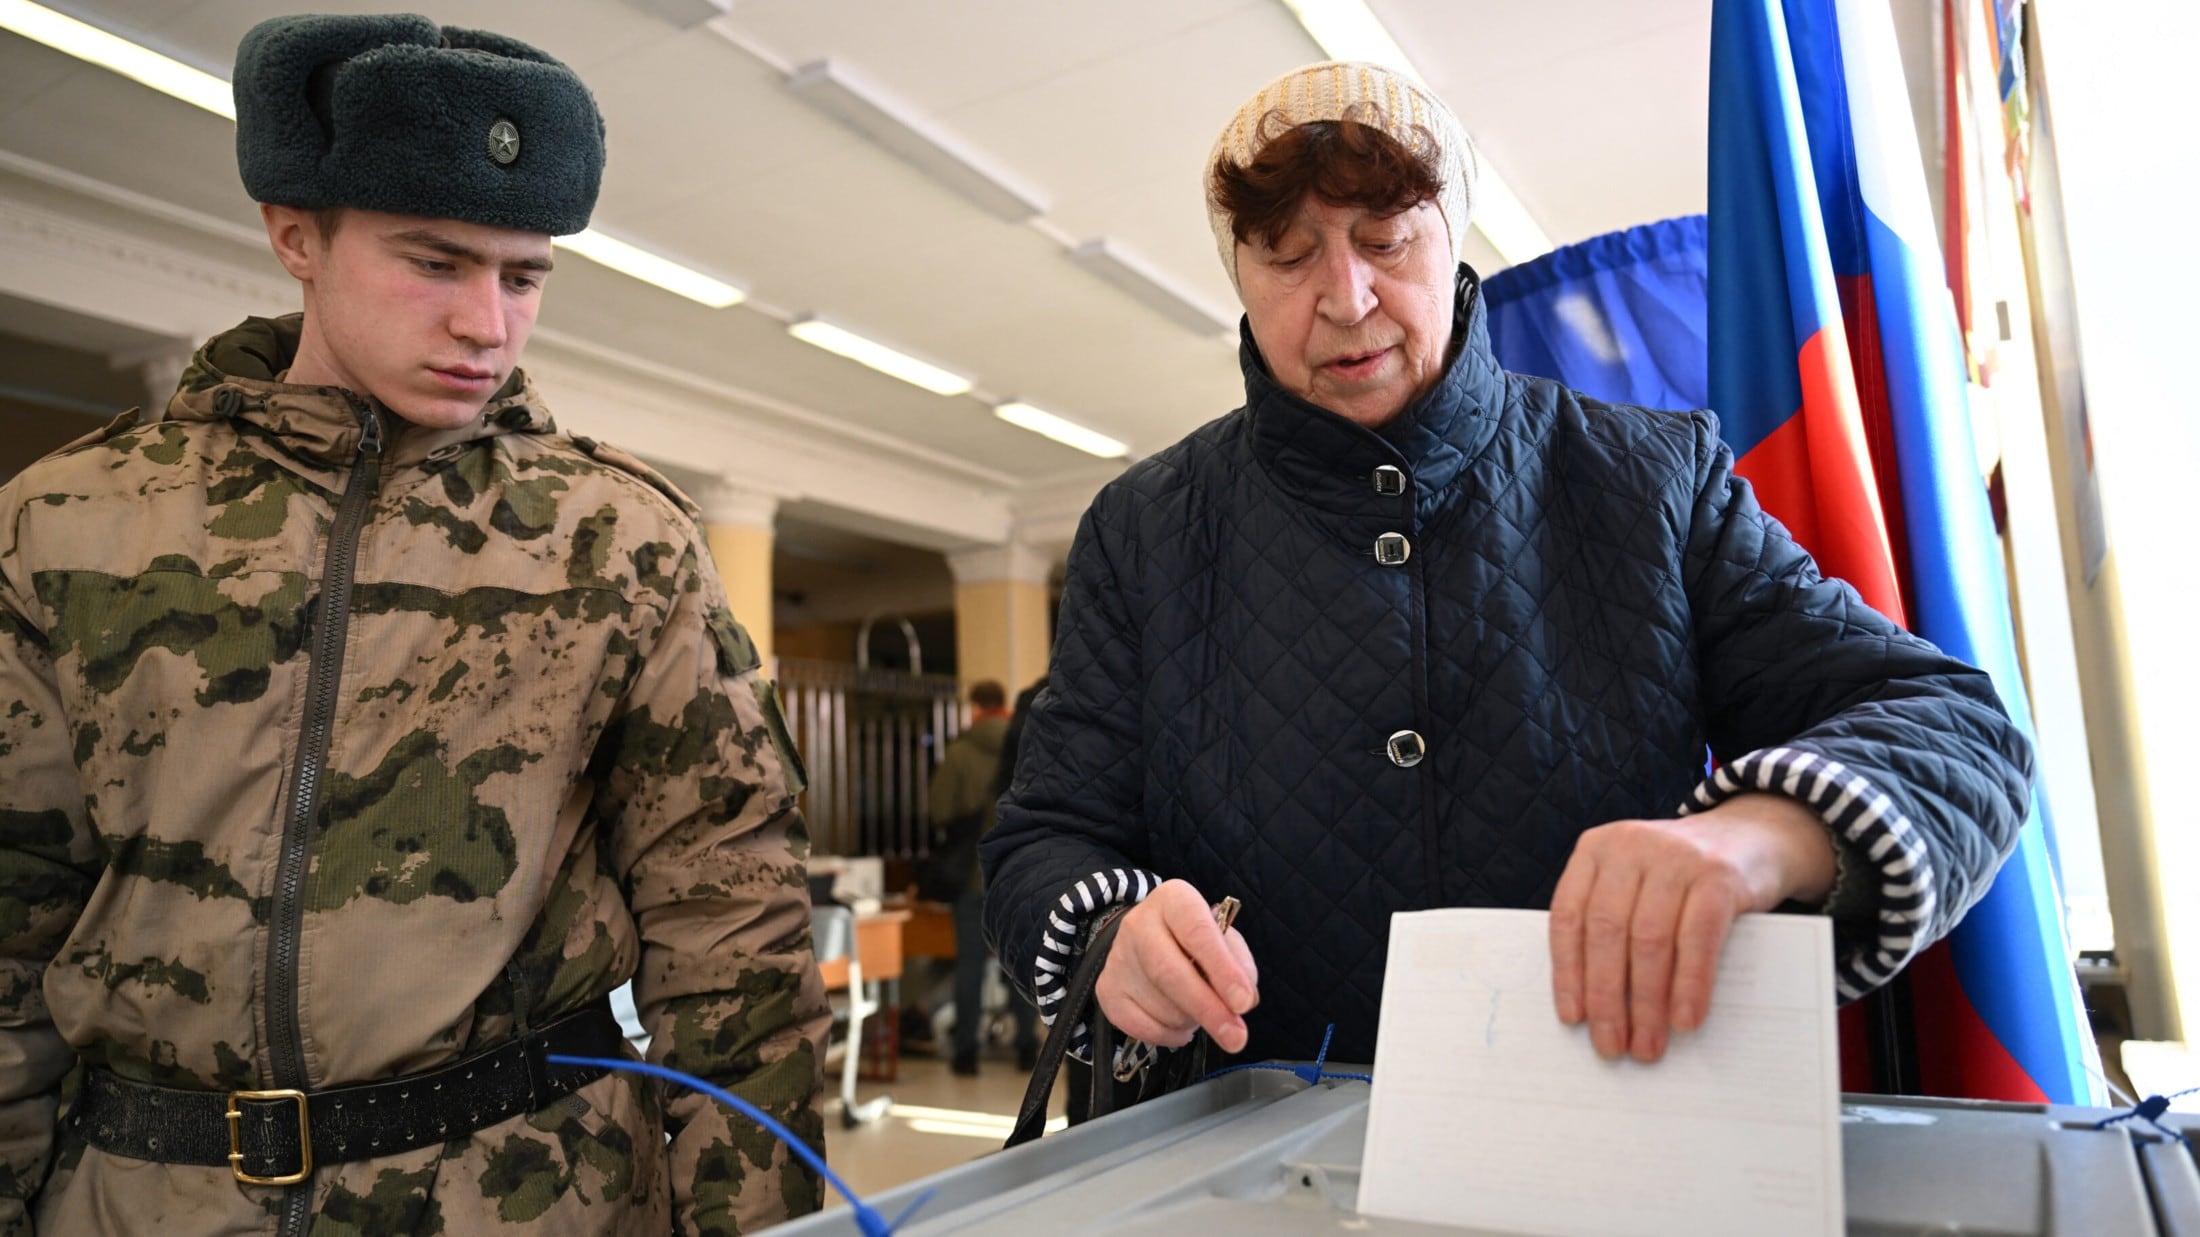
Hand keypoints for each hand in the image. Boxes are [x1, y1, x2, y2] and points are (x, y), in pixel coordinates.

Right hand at [1095, 879, 1259, 1053]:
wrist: (1148, 938)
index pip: (1198, 933)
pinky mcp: (1107, 990)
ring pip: (1160, 1007)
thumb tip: (1243, 1002)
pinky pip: (1142, 1027)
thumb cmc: (1195, 939)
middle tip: (1236, 1038)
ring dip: (1191, 1021)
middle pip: (1169, 973)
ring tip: (1200, 1011)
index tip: (1244, 1003)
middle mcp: (1139, 924)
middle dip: (1208, 1009)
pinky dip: (1170, 1035)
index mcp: (1173, 900)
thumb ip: (1240, 966)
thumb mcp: (1224, 938)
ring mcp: (1118, 959)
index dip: (1223, 970)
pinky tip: (1180, 1024)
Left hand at [1548, 793, 1835, 1062]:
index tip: (1574, 1019)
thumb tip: (1594, 1007)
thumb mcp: (1637, 883)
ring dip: (1647, 1003)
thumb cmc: (1682, 877)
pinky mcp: (1718, 875)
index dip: (1568, 972)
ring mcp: (1676, 857)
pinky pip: (1697, 939)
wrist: (1754, 835)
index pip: (1569, 917)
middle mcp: (1630, 845)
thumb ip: (1612, 922)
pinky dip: (1689, 985)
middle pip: (1607, 932)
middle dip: (1608, 998)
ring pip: (1650, 940)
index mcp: (1596, 848)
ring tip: (1648, 1044)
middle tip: (1612, 1046)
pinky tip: (1685, 1020)